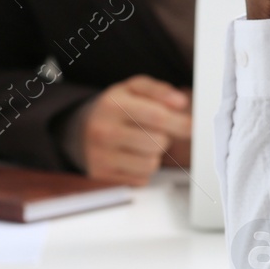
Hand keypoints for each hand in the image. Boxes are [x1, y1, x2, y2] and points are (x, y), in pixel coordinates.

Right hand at [77, 76, 191, 185]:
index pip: (156, 117)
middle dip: (164, 137)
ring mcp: (101, 156)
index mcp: (113, 105)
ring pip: (151, 164)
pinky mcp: (102, 176)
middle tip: (154, 131)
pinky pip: (141, 179)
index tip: (192, 126)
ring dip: (154, 155)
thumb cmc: (112, 108)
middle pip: (157, 143)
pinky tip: (131, 157)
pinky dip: (143, 170)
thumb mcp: (131, 89)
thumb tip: (180, 102)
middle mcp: (104, 131)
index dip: (181, 123)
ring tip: (141, 144)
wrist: (77, 129)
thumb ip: (158, 91)